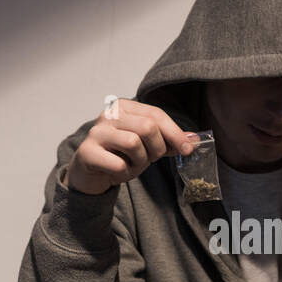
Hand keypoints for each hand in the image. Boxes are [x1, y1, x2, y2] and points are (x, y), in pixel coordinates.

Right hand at [66, 98, 196, 193]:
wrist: (90, 174)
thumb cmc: (120, 156)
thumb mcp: (147, 146)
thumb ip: (169, 141)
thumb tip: (194, 140)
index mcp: (124, 107)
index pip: (156, 114)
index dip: (175, 133)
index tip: (188, 149)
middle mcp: (108, 115)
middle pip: (147, 127)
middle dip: (156, 149)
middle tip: (149, 159)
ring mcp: (96, 132)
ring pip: (133, 143)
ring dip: (139, 162)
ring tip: (131, 165)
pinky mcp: (87, 152)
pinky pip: (118, 164)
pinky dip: (124, 173)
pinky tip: (117, 172)